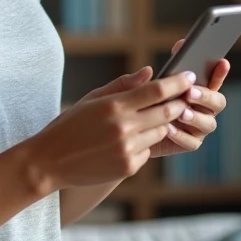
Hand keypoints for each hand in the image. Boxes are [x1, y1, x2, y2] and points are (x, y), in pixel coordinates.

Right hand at [27, 68, 197, 190]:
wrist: (50, 161)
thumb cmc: (70, 125)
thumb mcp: (92, 99)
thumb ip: (124, 85)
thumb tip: (150, 73)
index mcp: (114, 106)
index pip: (157, 90)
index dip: (178, 82)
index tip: (190, 76)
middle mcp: (124, 127)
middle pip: (167, 112)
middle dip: (179, 103)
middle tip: (184, 97)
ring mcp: (128, 149)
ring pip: (161, 132)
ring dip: (160, 125)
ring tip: (146, 121)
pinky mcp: (128, 167)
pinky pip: (148, 151)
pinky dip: (145, 144)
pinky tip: (127, 143)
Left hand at [147, 38, 228, 158]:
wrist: (128, 134)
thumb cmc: (136, 105)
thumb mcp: (135, 89)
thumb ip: (141, 79)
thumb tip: (148, 70)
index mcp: (195, 89)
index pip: (213, 79)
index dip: (219, 72)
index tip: (222, 62)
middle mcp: (202, 108)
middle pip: (218, 102)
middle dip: (206, 96)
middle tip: (190, 91)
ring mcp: (198, 127)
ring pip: (209, 123)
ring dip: (196, 117)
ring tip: (181, 112)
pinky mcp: (188, 143)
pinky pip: (192, 142)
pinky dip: (182, 135)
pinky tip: (169, 129)